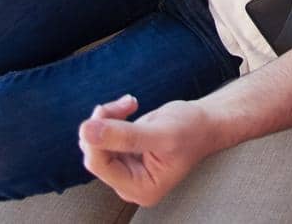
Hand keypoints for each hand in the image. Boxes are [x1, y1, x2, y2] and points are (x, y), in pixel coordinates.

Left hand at [80, 96, 216, 206]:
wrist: (205, 122)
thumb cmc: (192, 130)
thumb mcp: (162, 133)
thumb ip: (125, 135)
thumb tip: (86, 131)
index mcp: (141, 188)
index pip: (100, 165)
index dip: (97, 137)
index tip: (106, 110)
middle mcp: (130, 184)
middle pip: (95, 154)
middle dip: (103, 124)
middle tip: (125, 103)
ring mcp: (125, 170)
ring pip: (95, 143)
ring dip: (107, 117)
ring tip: (130, 103)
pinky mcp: (123, 154)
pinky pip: (102, 136)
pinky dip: (111, 117)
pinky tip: (129, 107)